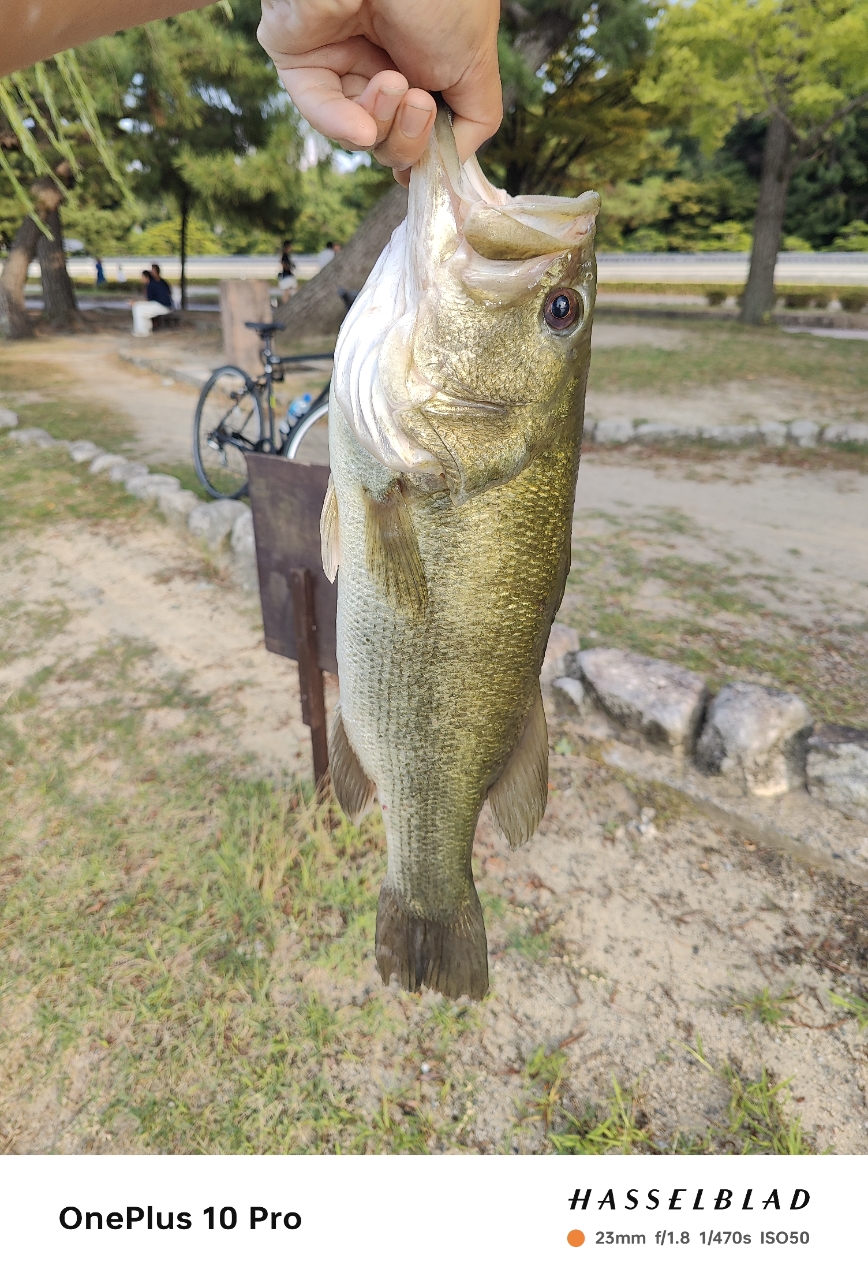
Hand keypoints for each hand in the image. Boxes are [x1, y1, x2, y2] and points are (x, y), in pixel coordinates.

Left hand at [258, 0, 501, 179]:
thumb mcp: (476, 64)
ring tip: (394, 83)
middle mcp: (381, 60)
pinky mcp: (300, 55)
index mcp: (424, 60)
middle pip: (390, 140)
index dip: (428, 150)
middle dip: (408, 138)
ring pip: (358, 132)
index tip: (440, 156)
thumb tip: (447, 167)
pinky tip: (361, 127)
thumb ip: (473, 123)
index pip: (421, 130)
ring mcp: (339, 58)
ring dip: (381, 123)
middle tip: (418, 101)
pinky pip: (318, 109)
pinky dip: (341, 127)